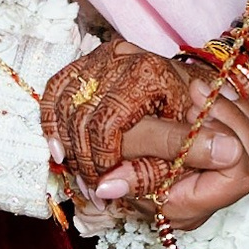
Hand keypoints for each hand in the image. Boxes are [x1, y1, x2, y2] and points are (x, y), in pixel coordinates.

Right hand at [42, 39, 190, 192]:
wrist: (194, 93)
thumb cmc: (194, 125)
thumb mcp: (184, 150)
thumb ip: (150, 171)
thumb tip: (107, 190)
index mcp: (151, 75)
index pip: (106, 126)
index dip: (101, 163)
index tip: (105, 189)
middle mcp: (124, 58)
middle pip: (82, 118)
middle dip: (84, 161)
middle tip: (94, 191)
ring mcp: (103, 57)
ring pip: (66, 107)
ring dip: (68, 148)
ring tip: (83, 178)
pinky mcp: (89, 61)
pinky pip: (56, 90)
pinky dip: (53, 122)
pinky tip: (60, 150)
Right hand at [95, 71, 248, 226]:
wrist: (104, 141)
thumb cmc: (111, 145)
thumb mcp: (131, 144)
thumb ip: (158, 152)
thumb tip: (208, 158)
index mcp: (186, 207)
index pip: (238, 178)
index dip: (229, 139)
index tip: (197, 108)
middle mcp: (208, 201)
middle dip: (238, 121)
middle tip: (203, 93)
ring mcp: (218, 184)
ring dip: (246, 114)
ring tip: (213, 90)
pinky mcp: (223, 165)